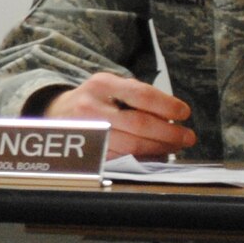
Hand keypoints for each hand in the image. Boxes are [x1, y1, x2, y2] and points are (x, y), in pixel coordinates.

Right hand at [44, 71, 195, 158]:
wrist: (56, 112)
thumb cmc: (95, 99)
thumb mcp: (111, 86)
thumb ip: (138, 96)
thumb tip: (172, 116)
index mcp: (102, 84)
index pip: (141, 95)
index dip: (167, 105)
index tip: (184, 113)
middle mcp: (91, 106)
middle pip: (139, 124)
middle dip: (169, 132)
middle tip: (187, 136)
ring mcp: (88, 131)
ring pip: (132, 145)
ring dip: (159, 148)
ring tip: (174, 146)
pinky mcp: (87, 151)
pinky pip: (122, 158)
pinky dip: (143, 158)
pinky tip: (154, 154)